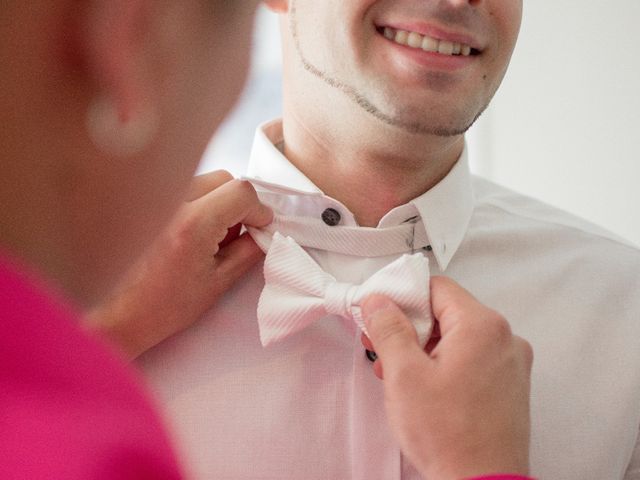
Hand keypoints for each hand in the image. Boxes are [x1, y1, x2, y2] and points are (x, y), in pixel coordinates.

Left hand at [86, 171, 271, 358]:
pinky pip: (180, 189)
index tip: (260, 226)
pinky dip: (193, 203)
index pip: (242, 191)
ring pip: (201, 181)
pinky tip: (185, 233)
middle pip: (223, 179)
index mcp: (194, 224)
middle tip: (235, 233)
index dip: (258, 209)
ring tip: (207, 237)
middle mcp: (172, 201)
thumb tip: (263, 233)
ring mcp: (152, 197)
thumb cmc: (160, 307)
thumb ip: (247, 252)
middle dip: (237, 203)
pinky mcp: (140, 200)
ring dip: (215, 202)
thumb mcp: (216, 284)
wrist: (111, 314)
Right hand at [361, 277, 532, 479]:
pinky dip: (444, 364)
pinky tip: (421, 385)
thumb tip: (379, 302)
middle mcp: (504, 338)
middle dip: (410, 328)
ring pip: (456, 337)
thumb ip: (389, 329)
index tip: (380, 313)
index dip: (402, 297)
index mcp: (482, 326)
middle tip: (382, 347)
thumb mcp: (404, 375)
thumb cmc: (449, 436)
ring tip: (396, 373)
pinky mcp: (508, 384)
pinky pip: (471, 358)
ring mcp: (510, 363)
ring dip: (423, 348)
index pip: (436, 288)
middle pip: (446, 312)